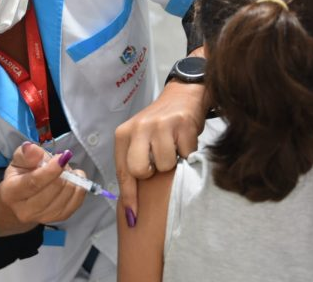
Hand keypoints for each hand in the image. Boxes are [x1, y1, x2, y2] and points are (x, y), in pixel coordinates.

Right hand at [0, 142, 86, 235]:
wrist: (20, 202)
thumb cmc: (20, 177)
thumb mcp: (18, 161)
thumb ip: (26, 154)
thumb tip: (32, 148)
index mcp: (12, 193)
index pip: (34, 182)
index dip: (51, 169)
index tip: (62, 157)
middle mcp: (26, 210)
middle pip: (54, 188)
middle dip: (63, 170)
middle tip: (60, 161)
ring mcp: (44, 217)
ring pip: (67, 194)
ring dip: (71, 178)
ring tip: (64, 171)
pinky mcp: (59, 218)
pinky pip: (76, 201)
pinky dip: (79, 187)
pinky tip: (74, 179)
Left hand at [115, 76, 207, 226]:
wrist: (183, 95)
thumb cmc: (160, 125)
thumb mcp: (140, 140)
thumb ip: (134, 164)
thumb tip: (132, 206)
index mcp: (123, 134)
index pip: (123, 171)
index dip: (128, 197)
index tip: (132, 218)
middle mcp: (138, 128)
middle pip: (140, 170)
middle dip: (153, 174)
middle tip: (159, 164)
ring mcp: (160, 125)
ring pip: (166, 165)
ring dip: (174, 162)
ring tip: (173, 147)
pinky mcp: (182, 124)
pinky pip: (186, 155)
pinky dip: (188, 153)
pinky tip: (185, 141)